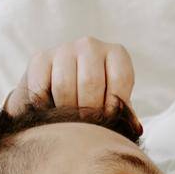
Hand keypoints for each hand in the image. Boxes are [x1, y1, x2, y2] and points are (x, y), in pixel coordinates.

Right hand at [3, 35, 140, 127]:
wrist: (56, 93)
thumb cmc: (93, 101)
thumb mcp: (112, 104)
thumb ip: (123, 113)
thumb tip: (135, 128)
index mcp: (116, 54)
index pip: (120, 79)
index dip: (114, 106)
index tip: (107, 121)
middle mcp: (90, 45)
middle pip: (91, 82)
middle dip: (88, 111)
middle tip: (85, 126)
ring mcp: (64, 49)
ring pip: (64, 86)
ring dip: (65, 110)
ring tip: (68, 121)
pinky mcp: (39, 58)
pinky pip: (41, 87)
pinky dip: (44, 105)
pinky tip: (49, 111)